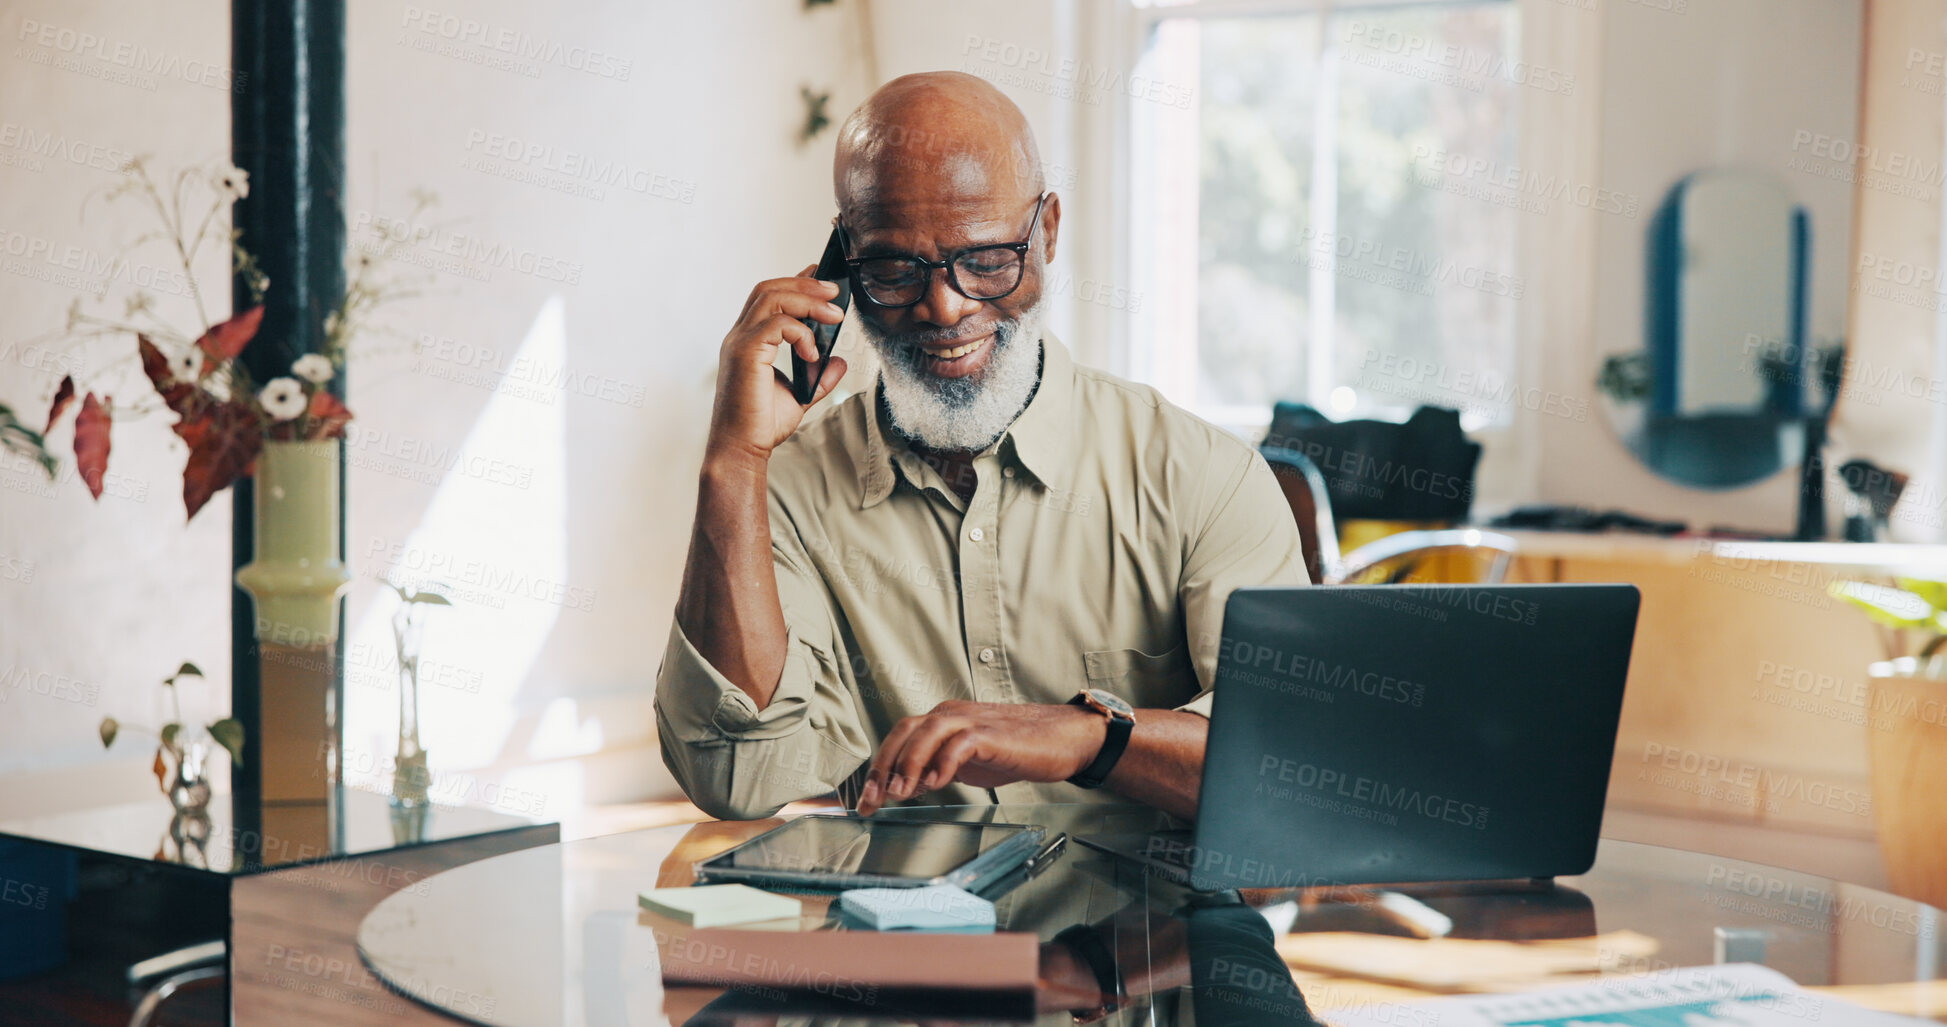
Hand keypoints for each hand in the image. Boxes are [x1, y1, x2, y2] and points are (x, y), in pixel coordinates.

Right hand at [705, 267, 848, 464]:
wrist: (741, 450)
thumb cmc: (760, 426)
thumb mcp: (799, 396)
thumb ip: (818, 377)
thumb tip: (839, 361)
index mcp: (748, 341)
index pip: (768, 297)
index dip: (795, 281)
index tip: (822, 278)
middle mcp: (740, 336)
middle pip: (769, 289)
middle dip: (805, 284)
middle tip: (835, 292)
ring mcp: (740, 342)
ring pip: (772, 298)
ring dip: (807, 301)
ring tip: (834, 315)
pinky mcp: (746, 353)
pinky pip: (777, 324)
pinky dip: (801, 333)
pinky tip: (812, 352)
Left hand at [854, 700, 1106, 815]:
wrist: (1062, 739)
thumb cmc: (1016, 749)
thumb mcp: (966, 763)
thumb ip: (935, 769)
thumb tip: (904, 787)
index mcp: (941, 721)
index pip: (898, 739)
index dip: (877, 768)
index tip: (864, 800)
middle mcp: (951, 715)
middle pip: (904, 731)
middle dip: (883, 767)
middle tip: (872, 800)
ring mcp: (972, 722)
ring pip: (927, 732)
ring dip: (909, 763)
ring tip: (900, 793)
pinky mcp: (992, 734)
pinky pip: (961, 743)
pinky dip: (945, 762)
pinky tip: (937, 784)